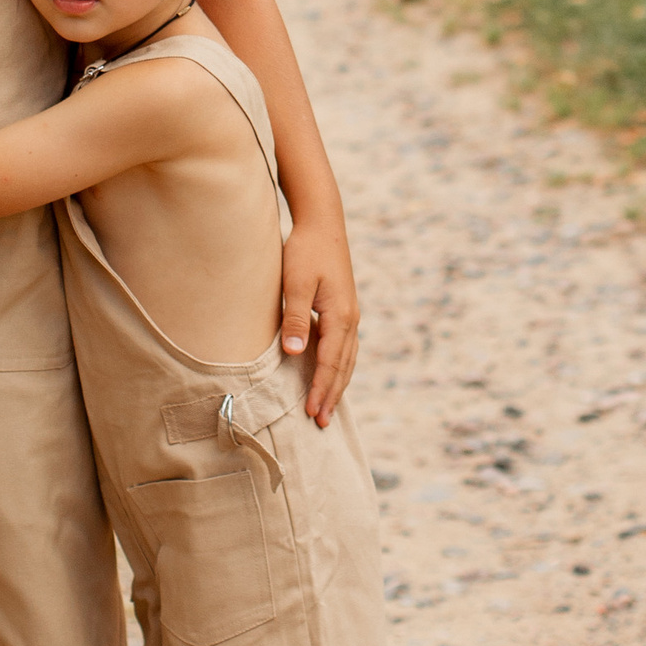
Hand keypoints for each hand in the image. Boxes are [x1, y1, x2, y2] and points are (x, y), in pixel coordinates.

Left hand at [279, 214, 359, 426]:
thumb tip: (294, 354)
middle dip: (332, 395)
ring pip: (347, 359)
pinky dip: (340, 367)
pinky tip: (332, 374)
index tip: (310, 413)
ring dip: (338, 384)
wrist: (323, 222)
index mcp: (341, 316)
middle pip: (343, 367)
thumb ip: (296, 318)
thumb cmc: (305, 251)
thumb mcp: (296, 283)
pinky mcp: (344, 308)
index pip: (330, 363)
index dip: (320, 389)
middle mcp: (351, 319)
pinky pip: (345, 347)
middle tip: (320, 423)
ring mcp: (350, 313)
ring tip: (327, 407)